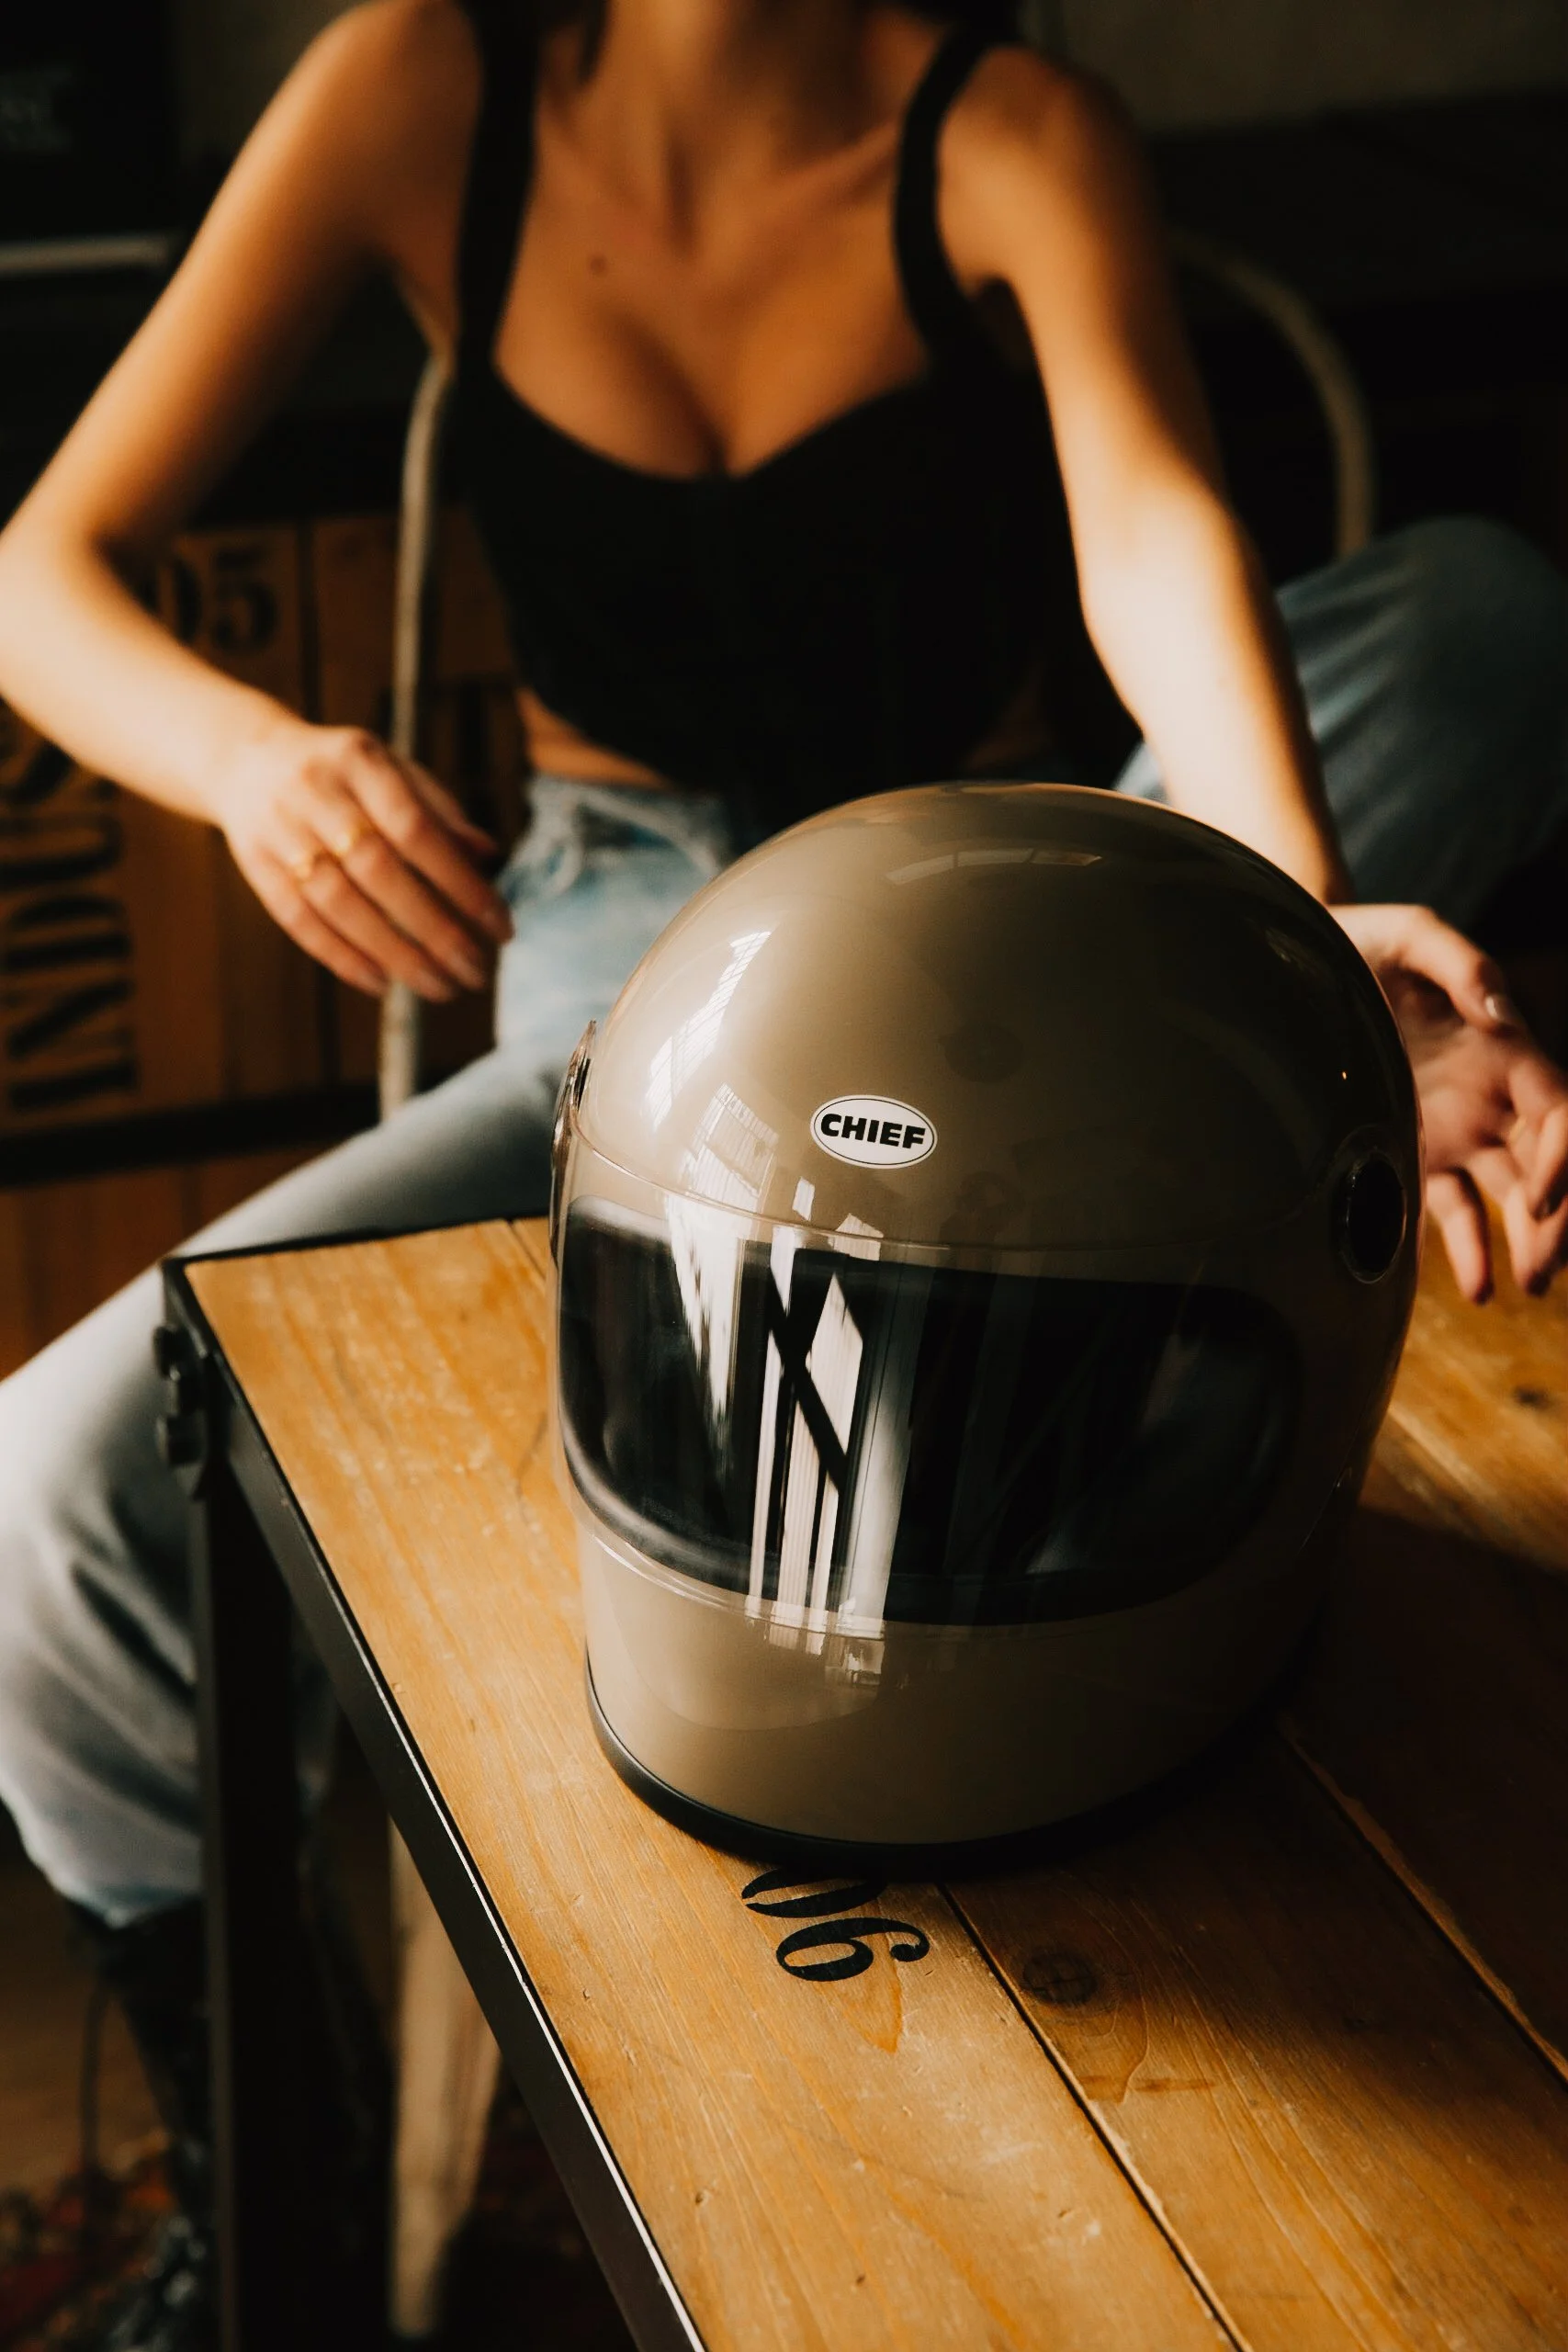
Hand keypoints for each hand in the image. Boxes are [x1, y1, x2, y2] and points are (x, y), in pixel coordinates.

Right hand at [214, 717, 512, 999]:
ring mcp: (279, 830)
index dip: (462, 883)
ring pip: (338, 903)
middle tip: (476, 972)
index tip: (500, 927)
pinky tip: (382, 983)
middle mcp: (315, 792)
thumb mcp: (391, 769)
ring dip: (393, 953)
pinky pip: (298, 919)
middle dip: (434, 930)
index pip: (418, 830)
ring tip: (439, 987)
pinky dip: (342, 957)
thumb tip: (489, 856)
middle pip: (379, 871)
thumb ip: (439, 810)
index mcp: (360, 761)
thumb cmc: (342, 773)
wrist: (245, 760)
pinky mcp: (256, 865)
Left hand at [1333, 903, 1567, 1301]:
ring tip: (1517, 1289)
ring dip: (1522, 1244)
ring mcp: (1450, 1127)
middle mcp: (1485, 1094)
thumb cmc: (1358, 943)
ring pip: (1504, 1194)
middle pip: (1545, 1165)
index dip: (1567, 1159)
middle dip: (1555, 1222)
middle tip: (1543, 1274)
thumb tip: (1502, 1017)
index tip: (1539, 1201)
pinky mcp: (1406, 1151)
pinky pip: (1444, 1206)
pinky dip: (1462, 1248)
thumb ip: (1461, 964)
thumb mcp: (1408, 934)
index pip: (1561, 1113)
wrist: (1292, 967)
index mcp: (1502, 1049)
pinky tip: (1474, 1287)